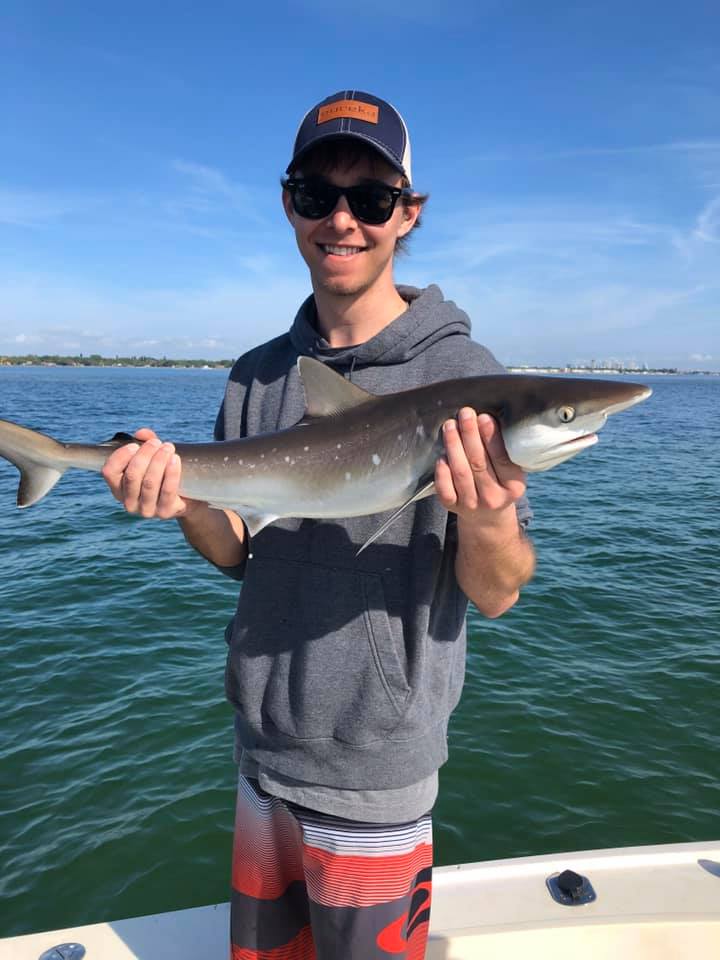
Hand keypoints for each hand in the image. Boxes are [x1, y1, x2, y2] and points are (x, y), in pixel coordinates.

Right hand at [101, 427, 196, 519]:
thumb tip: (142, 433)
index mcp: (118, 488)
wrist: (186, 497)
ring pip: (149, 483)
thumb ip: (145, 443)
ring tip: (168, 448)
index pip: (109, 472)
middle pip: (131, 476)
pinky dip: (171, 473)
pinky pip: (167, 491)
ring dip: (159, 461)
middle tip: (157, 443)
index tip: (135, 444)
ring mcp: (145, 510)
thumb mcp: (151, 458)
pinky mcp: (164, 513)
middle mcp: (128, 502)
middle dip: (145, 455)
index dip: (120, 456)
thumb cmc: (162, 473)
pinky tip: (175, 459)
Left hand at [435, 409, 526, 524]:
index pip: (502, 460)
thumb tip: (487, 417)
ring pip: (460, 472)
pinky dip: (442, 470)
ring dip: (454, 446)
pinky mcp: (453, 507)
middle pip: (478, 463)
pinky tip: (441, 454)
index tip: (484, 417)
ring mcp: (472, 504)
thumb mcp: (511, 470)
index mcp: (514, 487)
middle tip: (465, 413)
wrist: (487, 516)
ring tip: (450, 425)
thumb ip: (505, 450)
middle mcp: (493, 498)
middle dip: (470, 435)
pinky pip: (445, 488)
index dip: (491, 437)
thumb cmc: (499, 481)